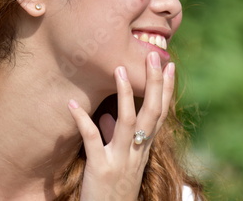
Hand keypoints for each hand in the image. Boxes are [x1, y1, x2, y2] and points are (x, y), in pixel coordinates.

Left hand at [68, 52, 174, 200]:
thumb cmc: (113, 190)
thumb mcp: (121, 163)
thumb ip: (116, 138)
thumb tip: (107, 117)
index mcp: (144, 149)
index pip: (160, 114)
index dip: (166, 90)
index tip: (171, 66)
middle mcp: (137, 152)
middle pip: (152, 113)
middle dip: (155, 83)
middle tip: (156, 56)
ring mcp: (121, 159)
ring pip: (128, 122)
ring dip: (125, 94)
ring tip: (119, 69)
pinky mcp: (101, 168)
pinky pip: (92, 140)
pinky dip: (82, 120)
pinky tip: (72, 104)